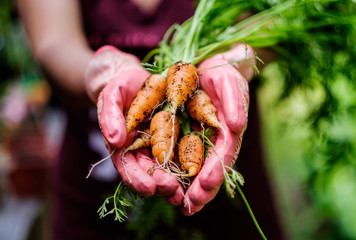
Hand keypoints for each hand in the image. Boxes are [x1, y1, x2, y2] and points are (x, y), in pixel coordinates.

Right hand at [84, 46, 181, 200]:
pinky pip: (183, 154)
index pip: (128, 167)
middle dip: (161, 184)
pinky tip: (197, 174)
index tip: (149, 187)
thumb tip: (114, 140)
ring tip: (186, 192)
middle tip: (173, 191)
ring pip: (168, 168)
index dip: (137, 179)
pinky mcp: (176, 138)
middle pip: (150, 172)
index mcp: (123, 145)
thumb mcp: (112, 96)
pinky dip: (188, 165)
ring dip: (176, 182)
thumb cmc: (122, 87)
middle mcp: (142, 150)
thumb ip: (110, 116)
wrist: (141, 79)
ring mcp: (160, 145)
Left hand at [179, 44, 254, 214]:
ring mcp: (203, 140)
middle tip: (191, 206)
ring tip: (182, 205)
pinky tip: (171, 186)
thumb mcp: (229, 82)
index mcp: (230, 130)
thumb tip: (236, 126)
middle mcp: (217, 140)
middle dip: (203, 189)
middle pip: (212, 168)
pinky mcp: (189, 136)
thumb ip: (235, 103)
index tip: (204, 186)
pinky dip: (179, 172)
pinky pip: (184, 157)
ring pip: (198, 168)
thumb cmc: (224, 74)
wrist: (212, 68)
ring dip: (191, 188)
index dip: (216, 171)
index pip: (225, 155)